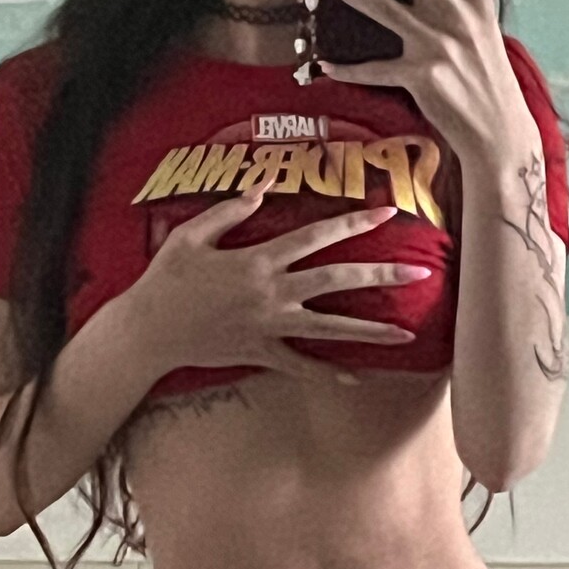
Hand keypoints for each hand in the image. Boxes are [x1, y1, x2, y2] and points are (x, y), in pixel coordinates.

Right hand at [130, 186, 431, 382]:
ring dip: (370, 331)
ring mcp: (270, 326)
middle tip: (419, 274)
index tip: (387, 213)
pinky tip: (356, 378)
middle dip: (381, 275)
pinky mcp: (261, 352)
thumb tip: (261, 189)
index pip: (316, 236)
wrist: (149, 331)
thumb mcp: (191, 235)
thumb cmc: (166, 279)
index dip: (353, 223)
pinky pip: (301, 365)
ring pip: (330, 328)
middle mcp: (272, 293)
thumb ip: (230, 212)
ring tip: (405, 335)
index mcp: (258, 260)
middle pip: (337, 280)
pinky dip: (328, 373)